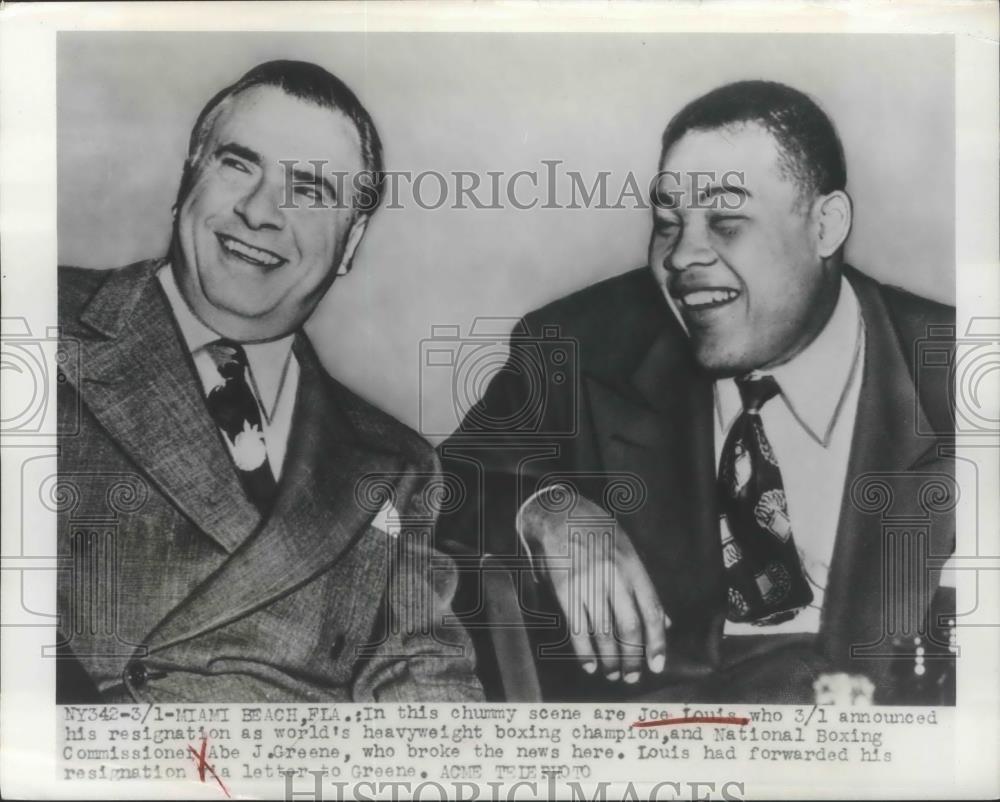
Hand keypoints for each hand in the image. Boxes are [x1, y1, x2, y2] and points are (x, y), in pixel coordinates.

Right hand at [519, 489, 669, 682]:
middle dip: (633, 657)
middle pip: (629, 626)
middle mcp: (613, 576)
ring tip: (613, 674)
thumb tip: (665, 621)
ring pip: (604, 631)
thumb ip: (645, 586)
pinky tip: (589, 665)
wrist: (558, 513)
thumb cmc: (596, 531)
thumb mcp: (627, 549)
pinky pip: (577, 627)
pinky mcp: (565, 588)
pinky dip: (584, 651)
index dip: (657, 642)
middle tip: (633, 676)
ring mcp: (588, 583)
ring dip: (610, 659)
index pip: (651, 610)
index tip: (657, 664)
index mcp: (633, 566)